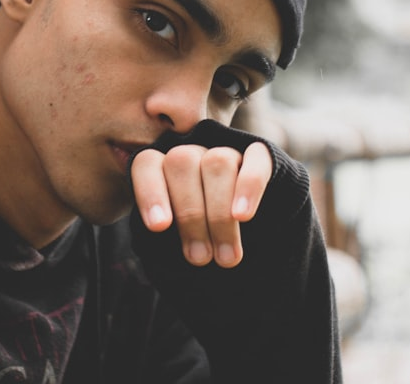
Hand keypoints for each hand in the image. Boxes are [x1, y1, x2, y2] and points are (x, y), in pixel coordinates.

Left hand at [130, 141, 271, 267]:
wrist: (251, 245)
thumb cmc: (200, 244)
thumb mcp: (174, 241)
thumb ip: (165, 231)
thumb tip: (159, 231)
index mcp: (164, 169)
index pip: (147, 164)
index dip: (151, 193)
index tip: (159, 227)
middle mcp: (193, 154)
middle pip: (182, 162)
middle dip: (190, 214)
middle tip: (199, 257)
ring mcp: (227, 152)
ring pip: (217, 162)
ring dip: (219, 213)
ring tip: (225, 255)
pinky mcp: (261, 157)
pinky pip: (256, 159)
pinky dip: (249, 187)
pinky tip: (243, 215)